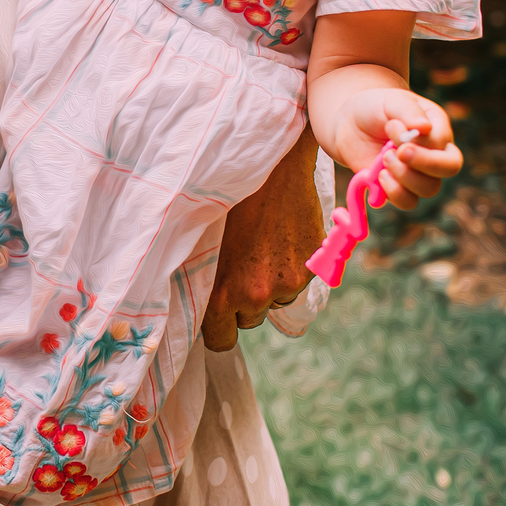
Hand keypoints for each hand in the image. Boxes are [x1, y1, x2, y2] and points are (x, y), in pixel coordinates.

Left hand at [202, 124, 323, 348]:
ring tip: (260, 246)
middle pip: (249, 320)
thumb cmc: (225, 199)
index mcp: (224, 293)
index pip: (221, 340)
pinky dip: (291, 267)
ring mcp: (288, 283)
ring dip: (269, 284)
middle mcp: (257, 295)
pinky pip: (297, 282)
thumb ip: (202, 280)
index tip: (217, 311)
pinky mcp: (311, 267)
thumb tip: (194, 306)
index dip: (218, 326)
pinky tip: (280, 237)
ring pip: (276, 301)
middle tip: (239, 265)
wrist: (271, 164)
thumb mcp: (201, 242)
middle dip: (244, 301)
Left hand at [333, 88, 461, 208]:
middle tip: (398, 152)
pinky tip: (379, 176)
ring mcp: (419, 172)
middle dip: (425, 162)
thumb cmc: (375, 107)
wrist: (350, 122)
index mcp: (437, 127)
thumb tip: (425, 128)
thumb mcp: (391, 101)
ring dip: (405, 176)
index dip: (419, 140)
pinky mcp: (400, 187)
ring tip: (384, 158)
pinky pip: (408, 201)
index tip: (392, 127)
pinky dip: (394, 192)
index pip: (443, 142)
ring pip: (430, 188)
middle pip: (449, 167)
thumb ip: (408, 111)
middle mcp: (434, 152)